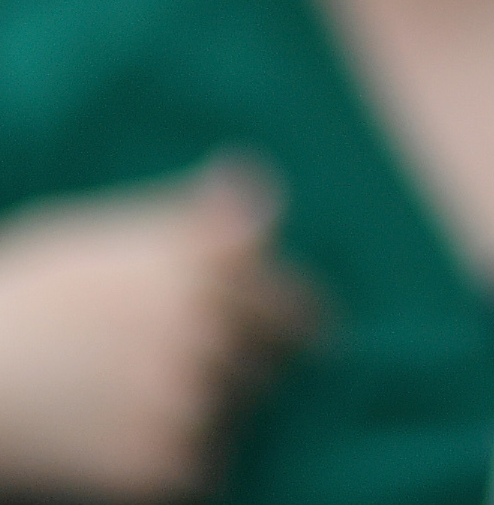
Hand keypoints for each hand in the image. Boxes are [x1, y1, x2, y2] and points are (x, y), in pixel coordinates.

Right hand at [0, 161, 320, 498]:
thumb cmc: (19, 297)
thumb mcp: (98, 230)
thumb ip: (185, 215)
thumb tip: (250, 173)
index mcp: (204, 261)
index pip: (287, 298)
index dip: (296, 319)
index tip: (315, 336)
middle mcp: (211, 323)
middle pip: (268, 360)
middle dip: (241, 367)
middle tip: (181, 375)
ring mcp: (190, 393)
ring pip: (235, 413)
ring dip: (207, 414)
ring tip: (134, 404)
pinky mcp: (162, 462)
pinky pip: (205, 469)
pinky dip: (180, 467)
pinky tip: (125, 448)